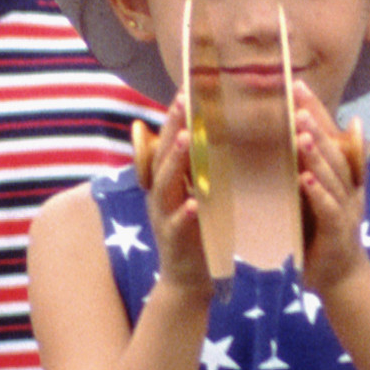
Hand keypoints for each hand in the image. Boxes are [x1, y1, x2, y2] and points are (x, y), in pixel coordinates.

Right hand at [133, 108, 209, 286]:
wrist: (187, 280)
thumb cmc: (198, 232)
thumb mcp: (196, 195)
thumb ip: (197, 170)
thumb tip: (209, 138)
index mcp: (166, 181)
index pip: (168, 141)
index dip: (175, 116)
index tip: (187, 89)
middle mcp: (160, 195)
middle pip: (162, 155)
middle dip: (173, 127)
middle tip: (185, 101)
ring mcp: (163, 217)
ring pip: (165, 184)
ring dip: (175, 161)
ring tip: (185, 139)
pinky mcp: (174, 241)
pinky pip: (178, 223)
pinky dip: (185, 212)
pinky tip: (195, 202)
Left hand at [291, 72, 369, 293]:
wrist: (340, 276)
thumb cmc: (321, 231)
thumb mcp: (313, 193)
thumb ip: (306, 164)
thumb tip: (290, 136)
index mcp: (341, 175)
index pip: (328, 135)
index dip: (315, 109)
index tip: (296, 85)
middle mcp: (348, 187)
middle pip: (333, 150)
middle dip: (317, 125)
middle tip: (298, 104)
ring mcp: (346, 209)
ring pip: (334, 177)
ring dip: (317, 155)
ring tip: (302, 135)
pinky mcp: (338, 233)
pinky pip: (330, 210)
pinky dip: (319, 194)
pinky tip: (305, 180)